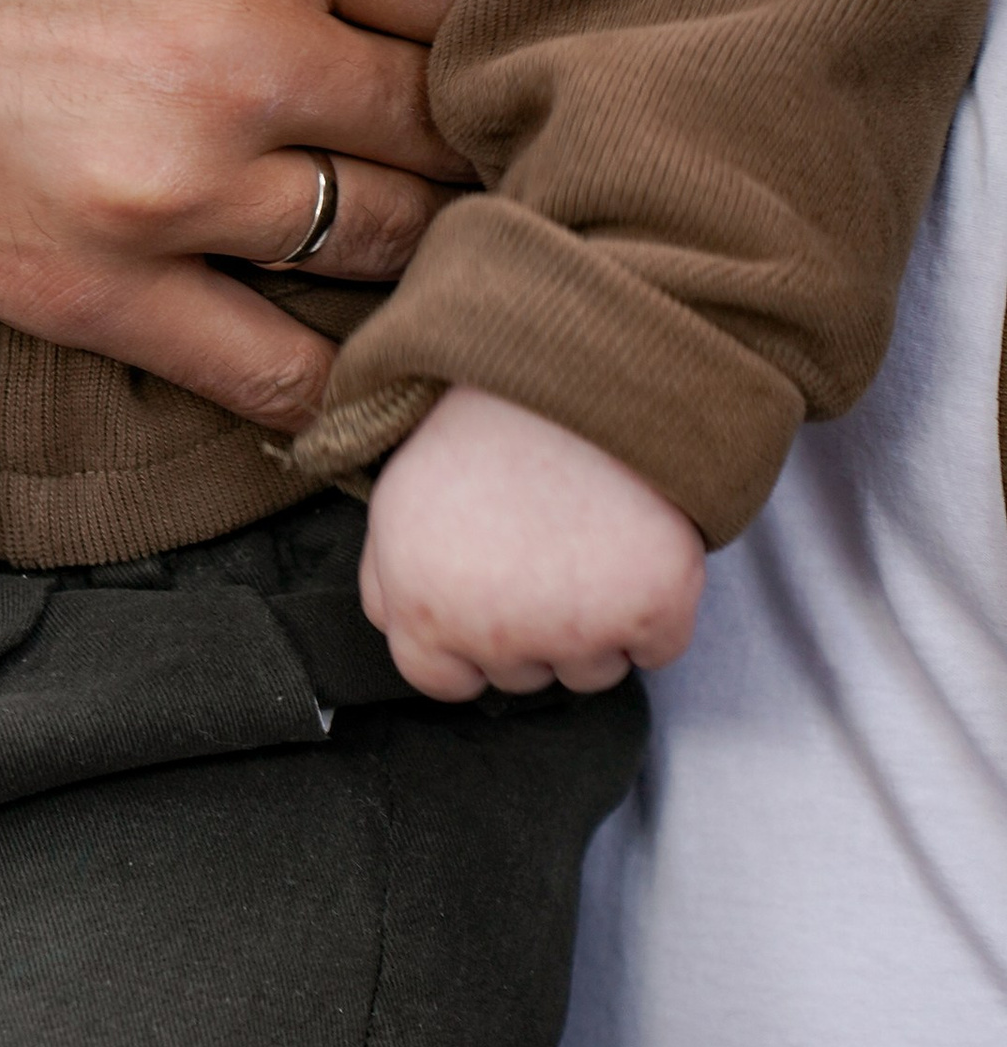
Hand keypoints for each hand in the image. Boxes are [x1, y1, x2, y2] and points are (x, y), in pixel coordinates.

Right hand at [0, 0, 559, 427]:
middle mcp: (235, 56)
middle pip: (459, 119)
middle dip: (472, 100)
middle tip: (459, 85)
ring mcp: (155, 193)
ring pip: (391, 249)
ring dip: (415, 224)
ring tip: (405, 186)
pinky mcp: (75, 292)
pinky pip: (277, 377)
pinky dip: (329, 365)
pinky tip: (327, 316)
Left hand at [360, 383, 705, 699]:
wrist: (578, 365)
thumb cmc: (485, 427)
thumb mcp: (398, 500)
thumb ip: (388, 584)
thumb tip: (399, 631)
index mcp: (423, 609)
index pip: (444, 681)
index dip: (468, 643)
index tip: (491, 596)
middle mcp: (494, 633)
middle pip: (522, 676)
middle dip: (533, 625)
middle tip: (544, 544)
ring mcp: (578, 629)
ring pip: (591, 672)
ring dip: (596, 624)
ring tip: (589, 536)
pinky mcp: (653, 611)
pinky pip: (658, 650)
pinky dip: (656, 610)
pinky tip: (633, 546)